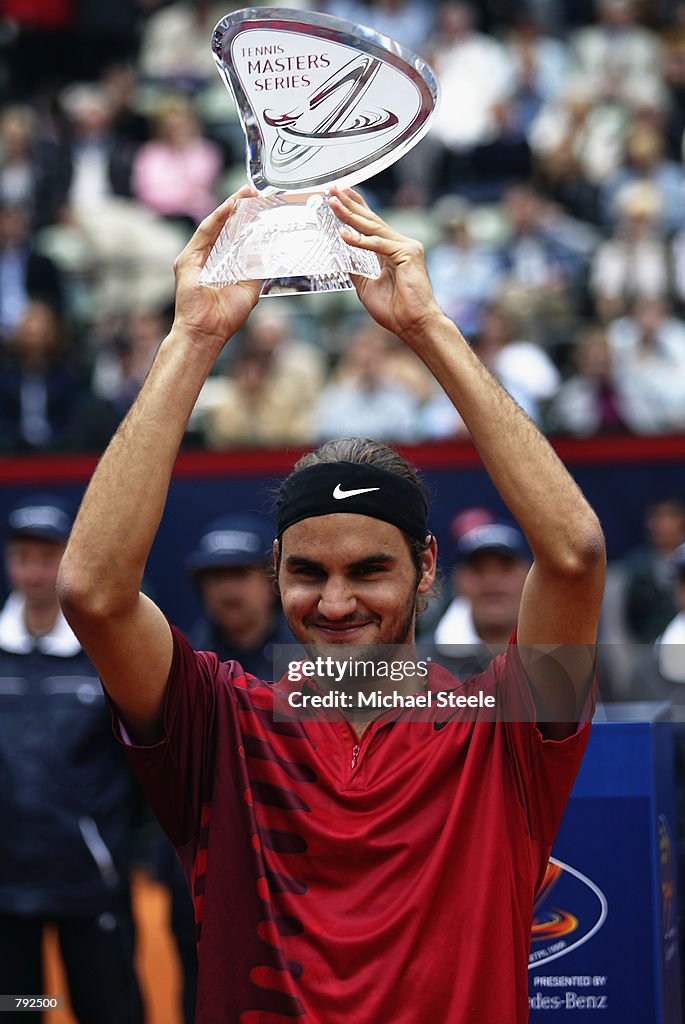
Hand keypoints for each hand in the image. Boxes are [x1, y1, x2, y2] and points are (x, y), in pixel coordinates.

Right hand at [172, 185, 261, 350]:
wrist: (207, 332)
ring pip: (215, 226)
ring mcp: (196, 258)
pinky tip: (230, 207)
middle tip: (255, 193)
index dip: (247, 220)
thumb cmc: (225, 317)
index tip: (262, 207)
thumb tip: (266, 250)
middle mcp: (207, 258)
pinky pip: (205, 233)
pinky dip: (218, 218)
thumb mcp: (249, 288)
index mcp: (221, 265)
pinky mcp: (188, 260)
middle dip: (239, 208)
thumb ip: (255, 269)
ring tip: (245, 194)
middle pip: (224, 227)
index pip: (234, 237)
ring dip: (230, 208)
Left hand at [329, 187, 443, 343]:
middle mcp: (400, 244)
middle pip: (370, 220)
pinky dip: (360, 241)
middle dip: (349, 204)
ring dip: (350, 215)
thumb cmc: (394, 310)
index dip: (355, 209)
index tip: (338, 196)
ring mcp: (407, 247)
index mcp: (392, 251)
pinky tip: (343, 235)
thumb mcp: (366, 287)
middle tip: (331, 189)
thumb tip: (339, 255)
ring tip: (333, 203)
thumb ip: (355, 268)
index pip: (371, 225)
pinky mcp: (408, 254)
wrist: (413, 325)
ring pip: (373, 228)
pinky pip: (379, 244)